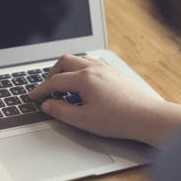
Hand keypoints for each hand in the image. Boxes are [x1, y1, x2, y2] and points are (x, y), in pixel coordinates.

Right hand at [29, 55, 180, 146]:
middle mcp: (94, 69)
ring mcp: (106, 69)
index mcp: (84, 79)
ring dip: (66, 69)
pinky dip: (79, 70)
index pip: (55, 81)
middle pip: (65, 61)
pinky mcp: (114, 73)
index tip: (33, 96)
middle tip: (46, 88)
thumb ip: (61, 111)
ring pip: (79, 60)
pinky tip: (82, 84)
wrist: (147, 117)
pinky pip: (91, 63)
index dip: (41, 89)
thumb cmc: (118, 120)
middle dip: (51, 74)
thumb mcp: (83, 120)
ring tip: (63, 85)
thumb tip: (47, 105)